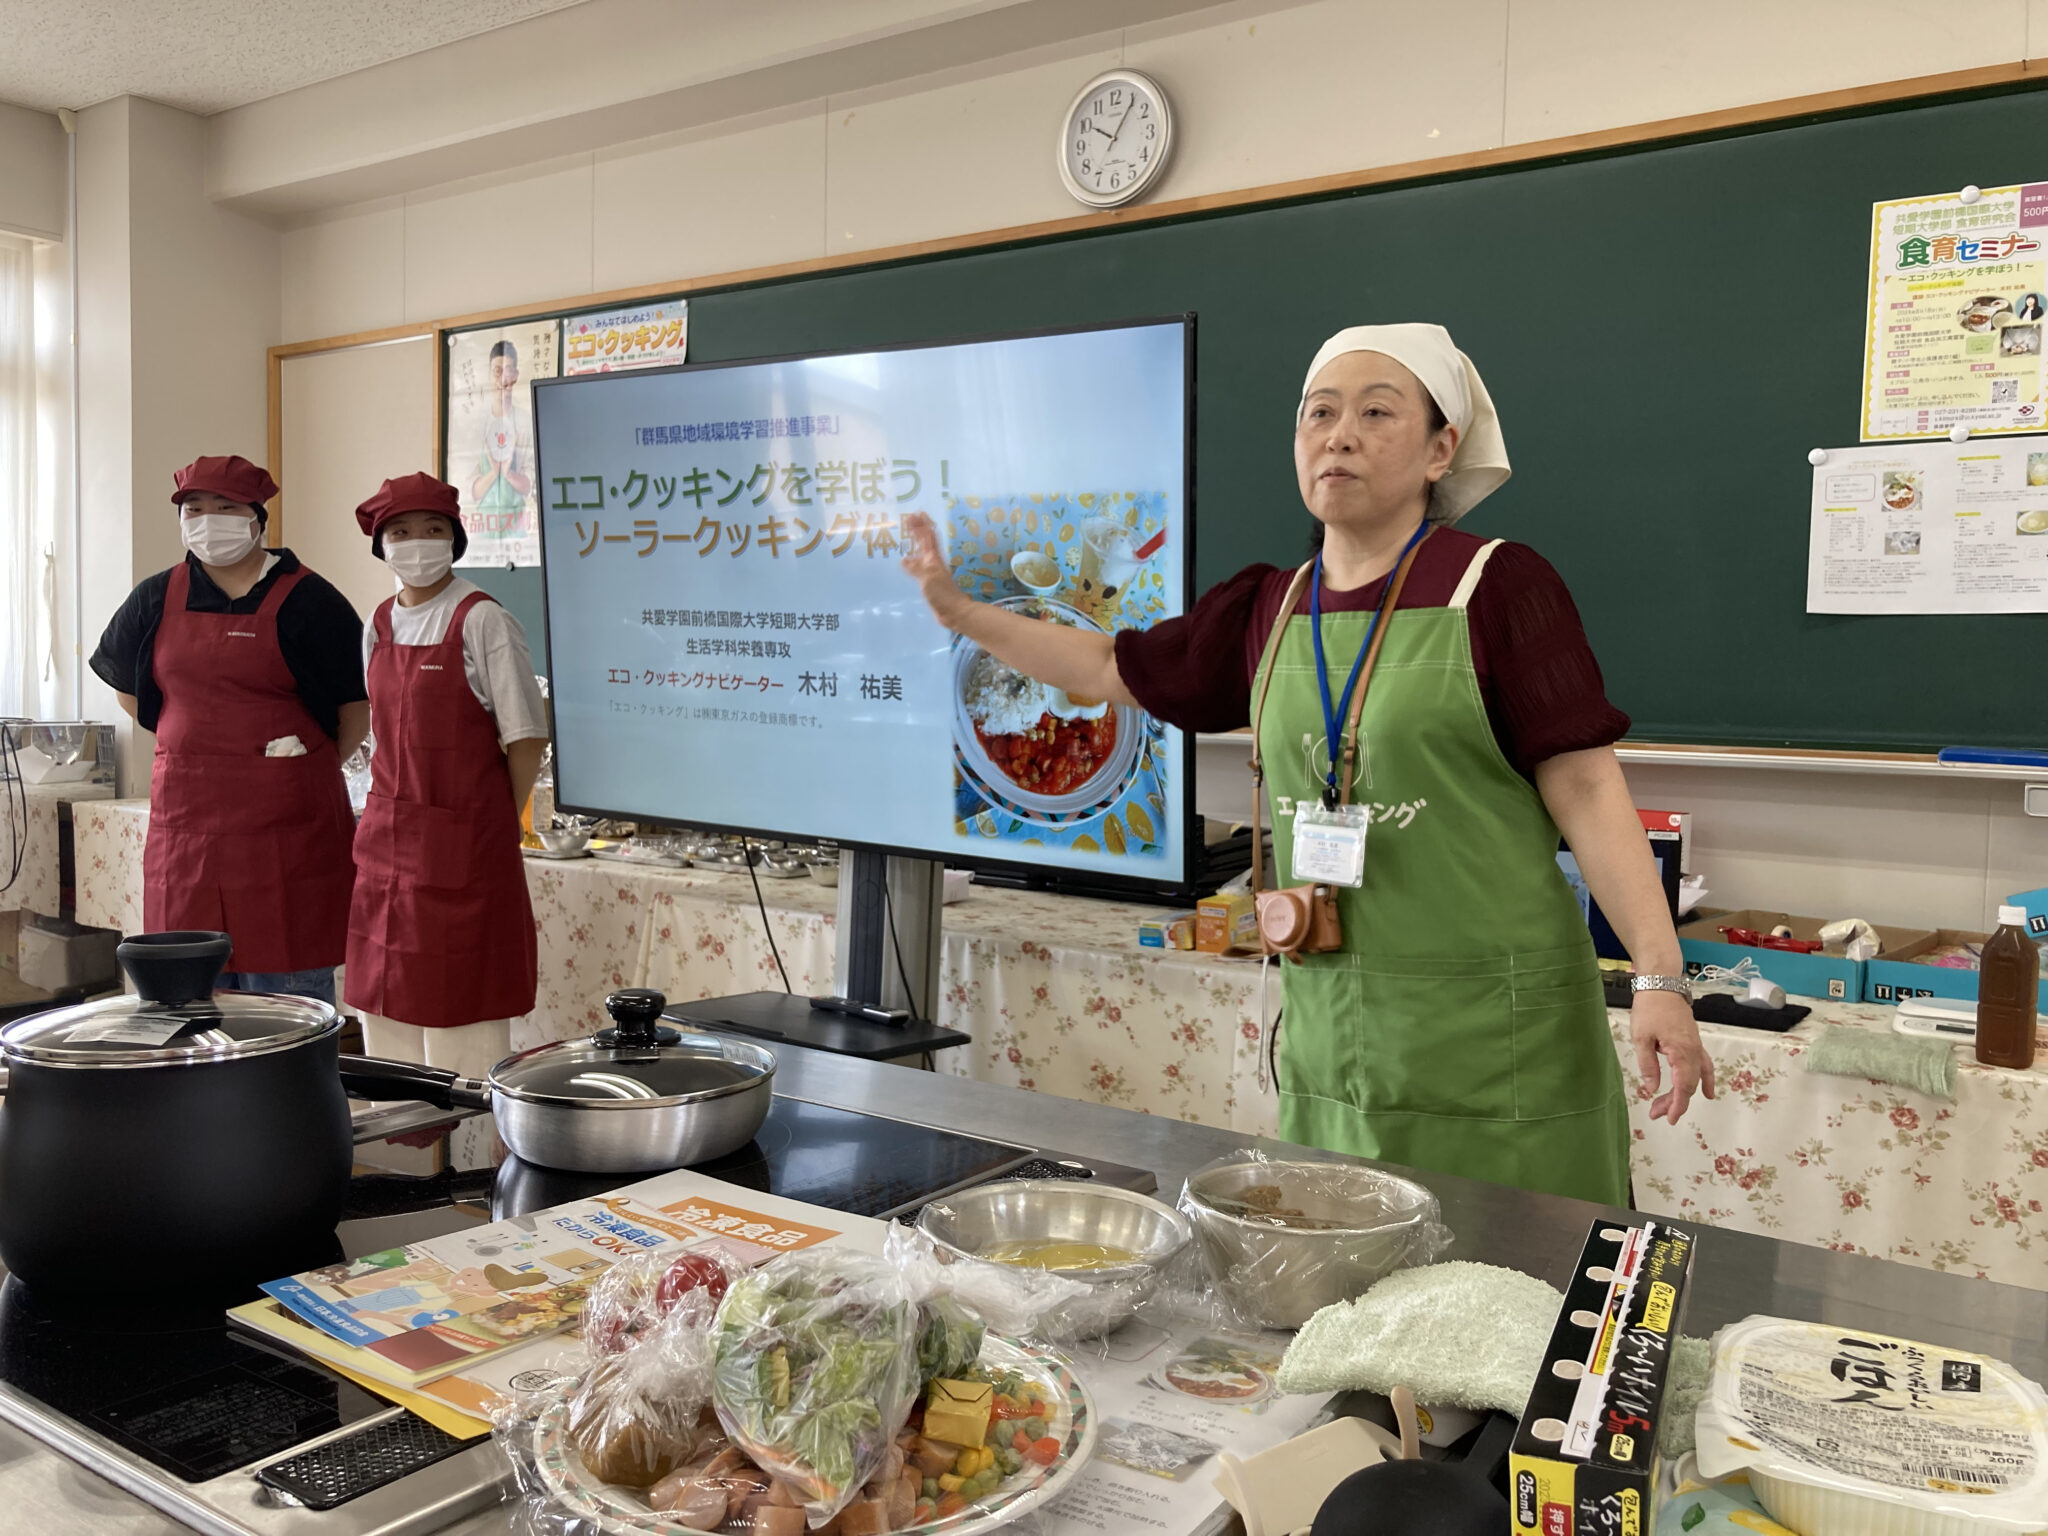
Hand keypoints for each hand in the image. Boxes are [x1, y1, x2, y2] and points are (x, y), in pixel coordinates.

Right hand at [900, 511, 974, 631]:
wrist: (954, 611)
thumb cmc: (943, 594)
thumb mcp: (928, 578)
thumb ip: (916, 568)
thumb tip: (904, 559)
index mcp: (933, 558)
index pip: (928, 536)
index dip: (922, 524)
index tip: (914, 514)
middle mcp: (932, 561)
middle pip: (925, 541)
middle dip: (918, 529)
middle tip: (908, 519)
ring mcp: (931, 571)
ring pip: (922, 551)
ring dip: (915, 542)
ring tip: (906, 536)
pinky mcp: (929, 581)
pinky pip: (918, 565)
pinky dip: (911, 559)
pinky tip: (905, 563)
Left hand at [1631, 989, 1714, 1125]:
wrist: (1662, 984)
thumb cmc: (1649, 1008)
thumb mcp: (1641, 1038)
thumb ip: (1648, 1065)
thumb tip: (1652, 1089)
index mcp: (1682, 1051)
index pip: (1684, 1086)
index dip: (1678, 1105)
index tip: (1669, 1119)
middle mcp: (1694, 1051)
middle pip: (1690, 1085)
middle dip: (1675, 1102)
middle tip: (1657, 1113)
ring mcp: (1696, 1046)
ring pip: (1696, 1077)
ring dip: (1685, 1094)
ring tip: (1672, 1109)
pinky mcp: (1694, 1042)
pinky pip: (1703, 1066)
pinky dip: (1705, 1080)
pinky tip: (1707, 1093)